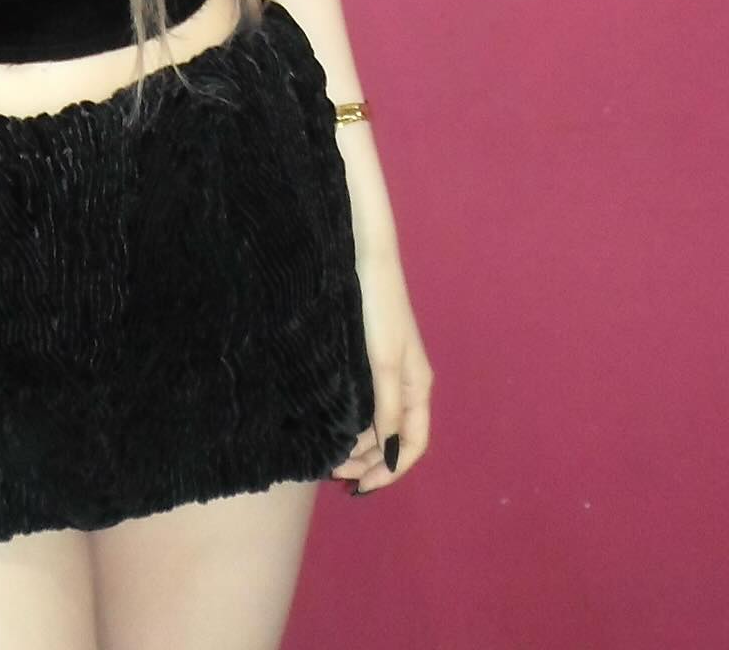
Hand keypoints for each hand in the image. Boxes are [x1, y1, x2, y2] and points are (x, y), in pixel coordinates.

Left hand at [330, 249, 432, 493]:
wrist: (364, 259)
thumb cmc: (377, 310)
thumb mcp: (382, 363)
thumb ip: (386, 408)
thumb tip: (388, 453)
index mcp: (416, 387)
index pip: (413, 444)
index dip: (391, 470)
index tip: (363, 487)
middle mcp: (405, 383)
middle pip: (393, 437)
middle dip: (368, 460)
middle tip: (336, 474)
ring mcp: (386, 370)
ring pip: (376, 421)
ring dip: (358, 443)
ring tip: (330, 457)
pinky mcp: (368, 358)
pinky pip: (364, 402)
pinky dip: (351, 420)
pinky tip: (331, 426)